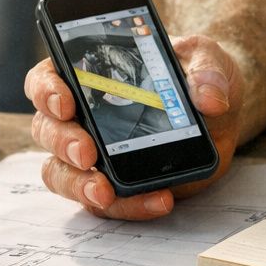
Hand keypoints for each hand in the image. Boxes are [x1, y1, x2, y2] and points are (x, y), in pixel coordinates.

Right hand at [26, 34, 244, 219]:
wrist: (219, 115)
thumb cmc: (196, 76)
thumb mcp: (205, 59)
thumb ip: (206, 71)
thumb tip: (208, 99)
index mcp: (89, 75)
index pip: (46, 79)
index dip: (46, 92)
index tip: (65, 104)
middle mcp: (81, 116)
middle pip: (48, 130)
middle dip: (63, 143)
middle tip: (87, 154)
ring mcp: (93, 155)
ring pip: (63, 174)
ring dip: (78, 185)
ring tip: (104, 192)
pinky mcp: (114, 185)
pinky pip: (105, 202)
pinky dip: (128, 205)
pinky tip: (157, 200)